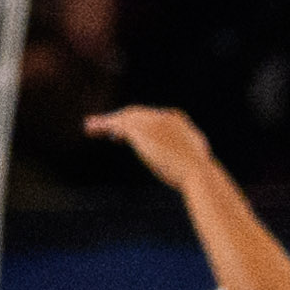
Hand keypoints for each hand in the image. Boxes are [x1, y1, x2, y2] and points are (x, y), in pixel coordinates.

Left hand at [82, 105, 218, 190]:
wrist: (196, 172)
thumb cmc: (198, 175)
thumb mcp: (192, 161)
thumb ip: (182, 156)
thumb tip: (184, 167)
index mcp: (178, 121)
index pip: (152, 117)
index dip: (138, 122)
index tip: (126, 132)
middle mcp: (163, 116)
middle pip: (136, 114)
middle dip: (120, 120)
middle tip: (107, 130)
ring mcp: (150, 120)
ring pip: (123, 118)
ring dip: (106, 122)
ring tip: (90, 127)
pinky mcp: (138, 128)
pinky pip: (115, 124)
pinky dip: (102, 125)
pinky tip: (91, 129)